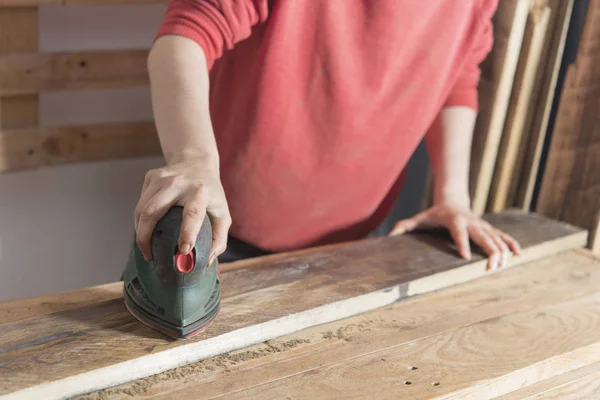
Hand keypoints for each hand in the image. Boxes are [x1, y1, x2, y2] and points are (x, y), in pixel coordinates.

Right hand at [134, 157, 230, 262]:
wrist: (196, 161)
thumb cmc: (211, 192)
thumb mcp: (222, 212)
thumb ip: (219, 238)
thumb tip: (206, 260)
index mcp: (200, 191)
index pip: (192, 213)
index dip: (187, 233)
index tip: (183, 250)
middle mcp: (178, 182)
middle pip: (153, 212)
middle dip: (146, 238)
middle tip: (150, 256)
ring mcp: (161, 178)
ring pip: (141, 210)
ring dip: (140, 232)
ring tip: (145, 247)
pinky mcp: (150, 177)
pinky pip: (140, 204)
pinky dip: (140, 221)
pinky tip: (146, 230)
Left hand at [390, 203, 520, 269]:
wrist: (451, 200)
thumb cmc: (433, 214)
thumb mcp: (418, 219)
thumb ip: (404, 227)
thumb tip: (389, 237)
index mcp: (454, 220)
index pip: (458, 232)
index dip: (462, 243)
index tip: (465, 257)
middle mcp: (470, 221)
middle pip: (482, 236)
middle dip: (489, 250)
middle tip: (493, 266)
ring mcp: (481, 224)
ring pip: (495, 237)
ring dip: (501, 250)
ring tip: (505, 265)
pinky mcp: (488, 228)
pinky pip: (502, 235)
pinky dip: (510, 243)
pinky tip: (518, 254)